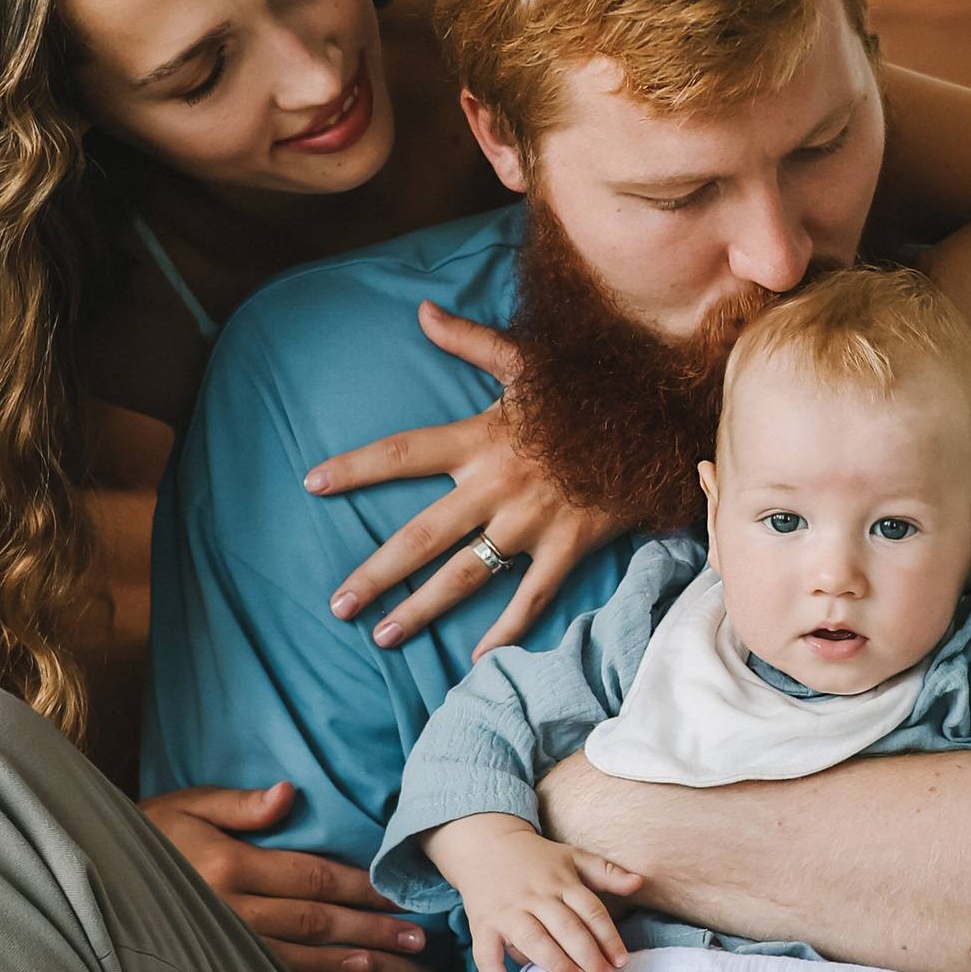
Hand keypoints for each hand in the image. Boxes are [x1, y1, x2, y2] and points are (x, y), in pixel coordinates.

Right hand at [141, 781, 427, 971]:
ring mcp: (226, 942)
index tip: (396, 888)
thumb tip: (289, 793)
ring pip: (303, 952)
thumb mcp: (186, 805)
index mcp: (229, 866)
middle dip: (370, 925)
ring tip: (400, 955)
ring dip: (355, 953)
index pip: (310, 875)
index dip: (357, 883)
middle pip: (316, 917)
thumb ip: (239, 804)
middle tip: (419, 934)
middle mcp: (231, 909)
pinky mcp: (220, 963)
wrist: (96, 879)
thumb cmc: (147, 834)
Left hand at [308, 301, 626, 656]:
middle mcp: (496, 486)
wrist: (657, 416)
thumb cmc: (589, 389)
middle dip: (375, 572)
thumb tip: (421, 311)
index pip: (402, 453)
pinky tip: (476, 660)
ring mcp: (531, 522)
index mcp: (480, 439)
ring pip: (466, 575)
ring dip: (421, 608)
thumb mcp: (528, 360)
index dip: (354, 468)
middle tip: (337, 604)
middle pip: (421, 536)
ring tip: (383, 634)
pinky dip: (506, 631)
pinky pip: (532, 598)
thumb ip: (470, 340)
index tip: (312, 484)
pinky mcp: (568, 546)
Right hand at [431, 812, 643, 971]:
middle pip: (567, 928)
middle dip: (588, 955)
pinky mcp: (483, 925)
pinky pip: (487, 955)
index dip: (609, 937)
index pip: (591, 911)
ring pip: (534, 940)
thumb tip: (638, 882)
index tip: (621, 960)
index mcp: (561, 882)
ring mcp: (508, 912)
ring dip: (556, 963)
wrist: (485, 844)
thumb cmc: (536, 858)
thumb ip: (606, 872)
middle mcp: (535, 897)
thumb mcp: (573, 856)